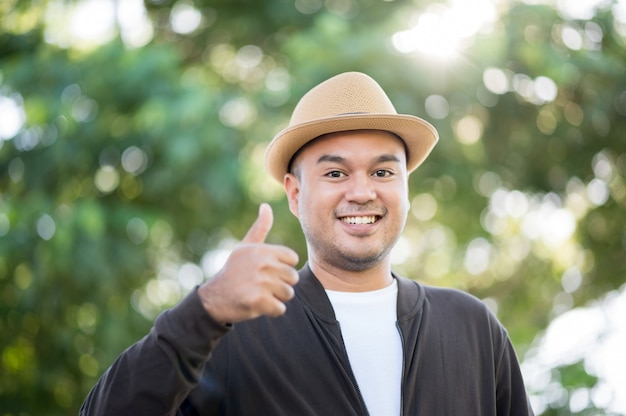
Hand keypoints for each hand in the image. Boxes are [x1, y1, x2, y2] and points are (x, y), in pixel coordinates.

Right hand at [198, 203, 299, 323]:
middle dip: (281, 284)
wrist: (213, 298)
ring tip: (259, 295)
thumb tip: (266, 206)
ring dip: (276, 298)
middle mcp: (262, 264)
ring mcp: (260, 283)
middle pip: (293, 277)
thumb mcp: (245, 247)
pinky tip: (256, 305)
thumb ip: (260, 228)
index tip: (266, 271)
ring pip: (288, 294)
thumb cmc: (234, 272)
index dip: (282, 268)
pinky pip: (281, 309)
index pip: (292, 259)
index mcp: (262, 250)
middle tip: (261, 286)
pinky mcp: (258, 301)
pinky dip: (271, 311)